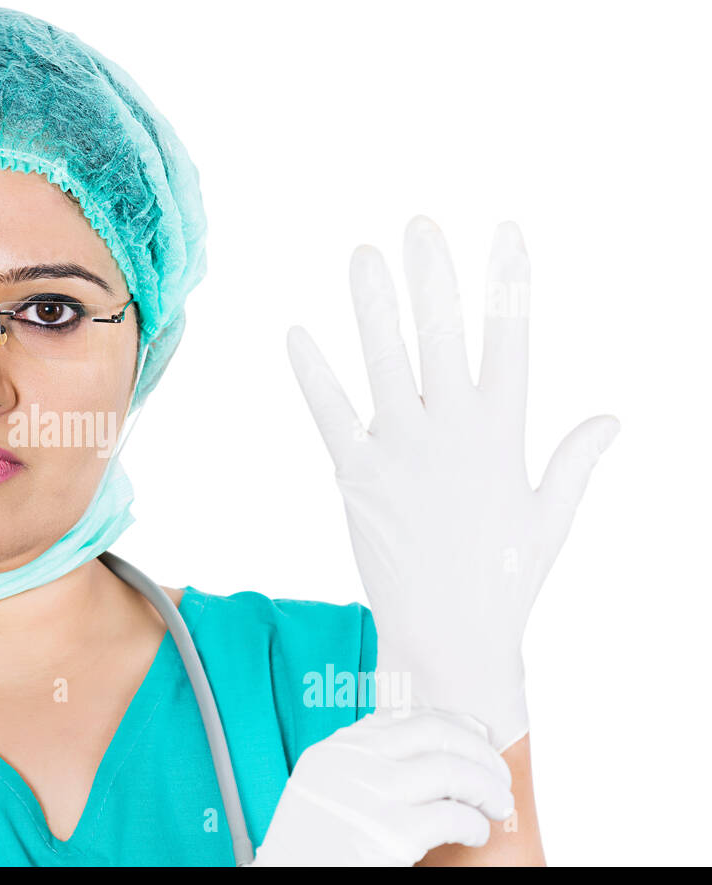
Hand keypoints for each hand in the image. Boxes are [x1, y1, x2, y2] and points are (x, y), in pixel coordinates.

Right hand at [248, 708, 514, 865]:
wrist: (287, 879)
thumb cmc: (310, 847)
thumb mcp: (324, 789)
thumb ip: (361, 765)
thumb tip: (427, 748)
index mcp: (335, 750)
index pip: (405, 718)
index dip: (452, 724)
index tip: (477, 736)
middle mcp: (350, 763)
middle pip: (435, 733)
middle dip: (478, 752)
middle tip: (498, 775)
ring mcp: (369, 796)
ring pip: (452, 771)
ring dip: (487, 787)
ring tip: (498, 805)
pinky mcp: (390, 835)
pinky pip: (454, 816)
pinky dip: (475, 823)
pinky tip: (476, 833)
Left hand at [286, 216, 618, 750]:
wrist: (449, 637)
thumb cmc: (508, 579)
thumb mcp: (552, 515)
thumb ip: (576, 460)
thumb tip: (612, 418)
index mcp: (502, 435)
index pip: (510, 341)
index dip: (508, 283)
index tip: (505, 231)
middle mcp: (450, 434)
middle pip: (441, 337)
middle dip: (433, 276)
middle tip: (420, 223)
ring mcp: (399, 453)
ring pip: (383, 363)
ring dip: (372, 306)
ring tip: (363, 255)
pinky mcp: (355, 477)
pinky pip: (329, 414)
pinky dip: (312, 374)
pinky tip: (296, 333)